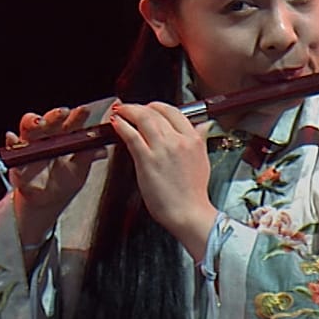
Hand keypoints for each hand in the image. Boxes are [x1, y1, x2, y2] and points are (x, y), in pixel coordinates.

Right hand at [7, 105, 105, 246]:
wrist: (44, 205)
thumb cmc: (62, 185)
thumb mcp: (78, 172)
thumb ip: (87, 158)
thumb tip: (103, 150)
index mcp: (62, 139)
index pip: (70, 123)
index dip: (77, 116)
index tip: (84, 111)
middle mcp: (45, 139)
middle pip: (49, 121)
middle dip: (54, 115)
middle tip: (62, 113)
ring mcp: (29, 147)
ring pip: (28, 128)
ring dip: (32, 122)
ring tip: (39, 122)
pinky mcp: (16, 160)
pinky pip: (12, 149)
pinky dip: (12, 142)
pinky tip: (13, 138)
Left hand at [108, 102, 218, 259]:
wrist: (188, 212)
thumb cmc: (193, 193)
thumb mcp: (202, 160)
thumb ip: (199, 140)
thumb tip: (202, 126)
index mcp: (193, 139)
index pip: (173, 111)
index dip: (157, 106)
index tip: (148, 107)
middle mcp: (178, 140)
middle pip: (155, 112)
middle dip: (139, 107)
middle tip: (129, 107)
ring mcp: (162, 149)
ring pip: (143, 119)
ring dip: (128, 111)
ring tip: (119, 110)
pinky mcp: (147, 160)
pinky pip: (131, 135)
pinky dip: (122, 125)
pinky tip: (116, 123)